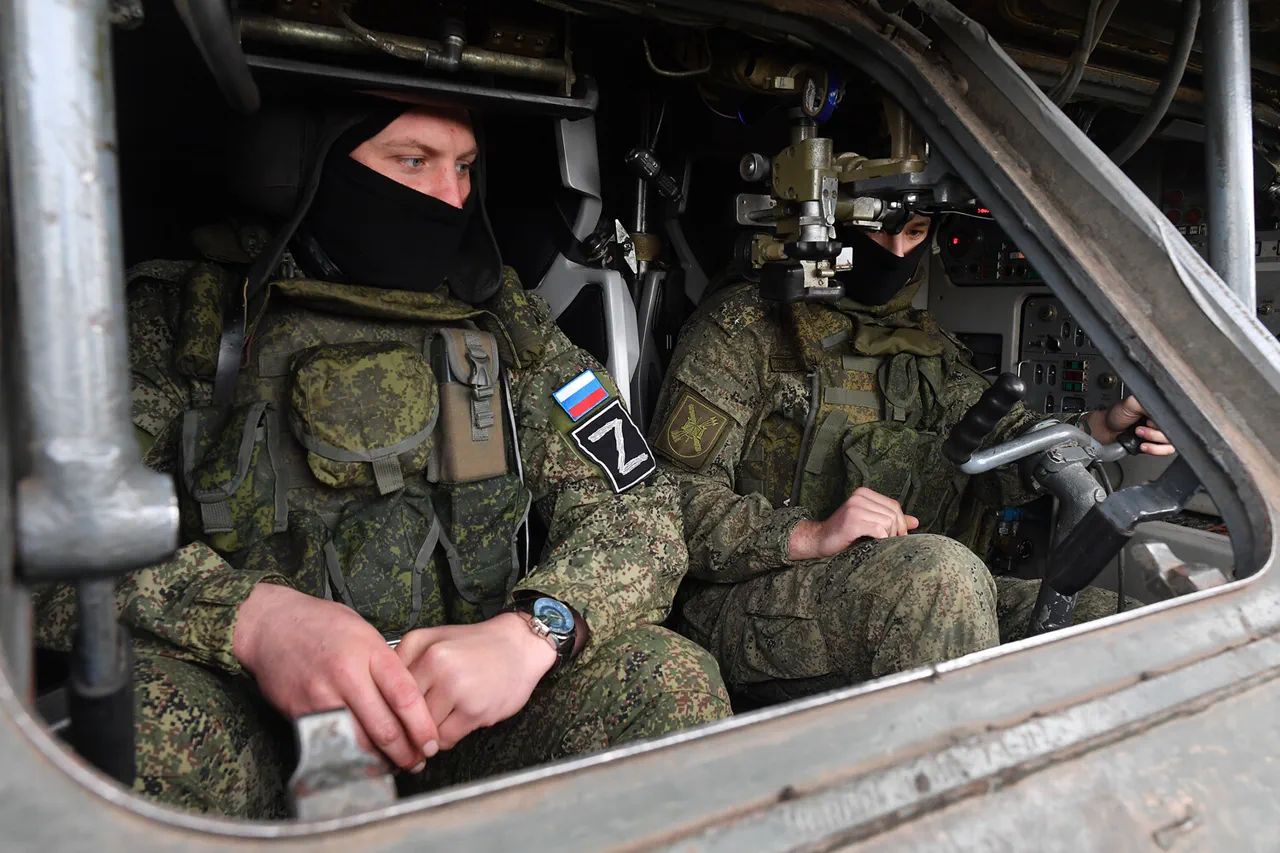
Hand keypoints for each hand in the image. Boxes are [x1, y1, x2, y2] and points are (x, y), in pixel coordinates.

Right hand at [232, 583, 438, 771]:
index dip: (422, 726)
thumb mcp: (365, 633)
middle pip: (384, 728)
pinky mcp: (301, 714)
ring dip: (381, 760)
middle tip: (418, 761)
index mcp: (369, 652)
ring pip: (359, 743)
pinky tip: (364, 759)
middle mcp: (346, 676)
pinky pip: (333, 744)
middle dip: (406, 753)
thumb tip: (411, 701)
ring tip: (395, 764)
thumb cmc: (323, 625)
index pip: (404, 697)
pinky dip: (351, 756)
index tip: (432, 742)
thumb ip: (387, 665)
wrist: (272, 625)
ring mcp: (321, 698)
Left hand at [394, 612, 555, 750]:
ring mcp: (455, 687)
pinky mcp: (473, 709)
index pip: (386, 689)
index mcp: (419, 645)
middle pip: (401, 712)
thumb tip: (379, 699)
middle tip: (410, 731)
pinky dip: (447, 737)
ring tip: (442, 719)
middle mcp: (434, 664)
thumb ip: (404, 661)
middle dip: (405, 726)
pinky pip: (445, 739)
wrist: (520, 645)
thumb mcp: (434, 639)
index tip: (387, 720)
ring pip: (421, 729)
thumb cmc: (475, 646)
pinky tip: (458, 722)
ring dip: (427, 733)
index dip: (386, 709)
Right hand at [788, 487, 919, 560]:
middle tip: (891, 544)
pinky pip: (879, 529)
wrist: (819, 540)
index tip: (898, 537)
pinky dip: (881, 540)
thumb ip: (891, 521)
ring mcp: (855, 507)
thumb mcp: (870, 523)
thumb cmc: (845, 534)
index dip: (901, 523)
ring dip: (888, 537)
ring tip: (879, 545)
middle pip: (893, 514)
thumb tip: (916, 522)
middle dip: (896, 532)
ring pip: (888, 522)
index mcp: (864, 493)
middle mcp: (859, 496)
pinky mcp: (852, 520)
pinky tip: (872, 545)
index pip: (894, 506)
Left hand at [1085, 396, 1175, 456]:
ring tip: (1139, 434)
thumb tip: (1161, 404)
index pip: (1175, 416)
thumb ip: (1147, 402)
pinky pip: (1166, 450)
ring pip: (1172, 441)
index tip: (1149, 420)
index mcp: (1160, 408)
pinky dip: (1155, 449)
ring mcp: (1160, 433)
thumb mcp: (1132, 403)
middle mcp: (1162, 420)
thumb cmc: (1116, 415)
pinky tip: (1144, 445)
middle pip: (1175, 430)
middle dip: (1156, 431)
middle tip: (1140, 428)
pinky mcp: (1157, 445)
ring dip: (1154, 440)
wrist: (1105, 429)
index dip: (1164, 421)